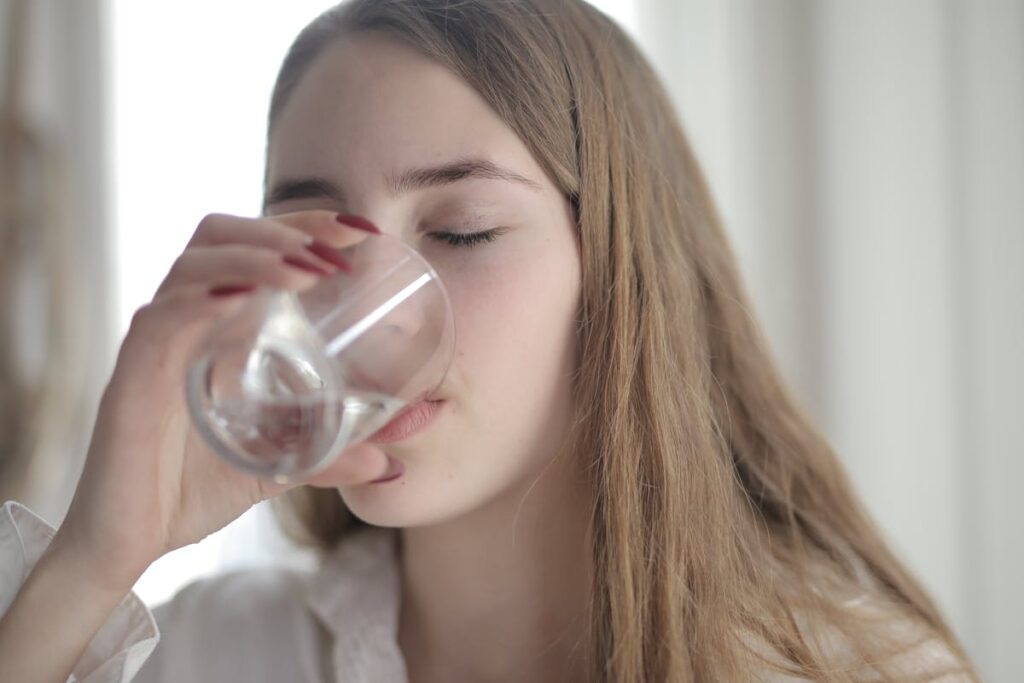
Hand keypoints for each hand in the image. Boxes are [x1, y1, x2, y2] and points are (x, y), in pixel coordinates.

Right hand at [52, 210, 389, 591]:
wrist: (129, 543)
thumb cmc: (190, 492)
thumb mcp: (277, 468)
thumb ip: (328, 459)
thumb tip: (388, 464)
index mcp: (217, 328)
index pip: (254, 249)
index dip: (303, 227)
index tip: (361, 231)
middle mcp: (185, 322)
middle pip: (223, 236)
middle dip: (285, 228)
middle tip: (340, 244)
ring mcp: (157, 343)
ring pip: (195, 265)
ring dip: (255, 256)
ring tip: (308, 270)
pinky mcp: (132, 376)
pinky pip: (162, 320)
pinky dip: (203, 300)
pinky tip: (243, 299)